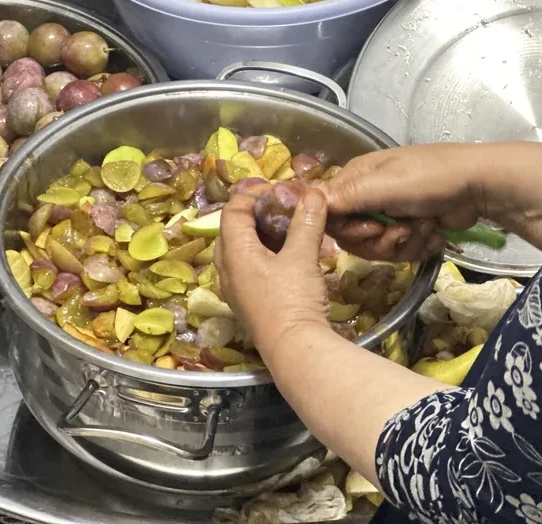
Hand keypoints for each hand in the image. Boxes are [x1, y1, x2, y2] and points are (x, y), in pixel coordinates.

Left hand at [215, 189, 332, 347]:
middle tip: (281, 208)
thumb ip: (306, 222)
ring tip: (286, 229)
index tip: (277, 190)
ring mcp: (236, 291)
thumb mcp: (302, 256)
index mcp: (234, 254)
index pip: (232, 211)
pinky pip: (248, 269)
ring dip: (260, 236)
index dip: (252, 195)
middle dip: (254, 215)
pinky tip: (287, 258)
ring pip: (240, 252)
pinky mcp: (248, 305)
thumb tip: (313, 193)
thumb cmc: (293, 300)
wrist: (295, 350)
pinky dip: (264, 255)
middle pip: (232, 231)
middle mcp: (227, 271)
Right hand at [321, 143, 541, 260]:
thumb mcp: (383, 185)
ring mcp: (393, 213)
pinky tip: (433, 232)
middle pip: (354, 238)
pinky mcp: (413, 229)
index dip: (349, 230)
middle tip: (401, 229)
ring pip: (379, 249)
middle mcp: (369, 195)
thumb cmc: (430, 178)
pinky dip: (419, 245)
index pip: (330, 215)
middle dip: (380, 241)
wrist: (480, 187)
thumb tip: (296, 196)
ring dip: (403, 243)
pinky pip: (402, 252)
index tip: (370, 229)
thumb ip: (343, 196)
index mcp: (357, 178)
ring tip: (423, 226)